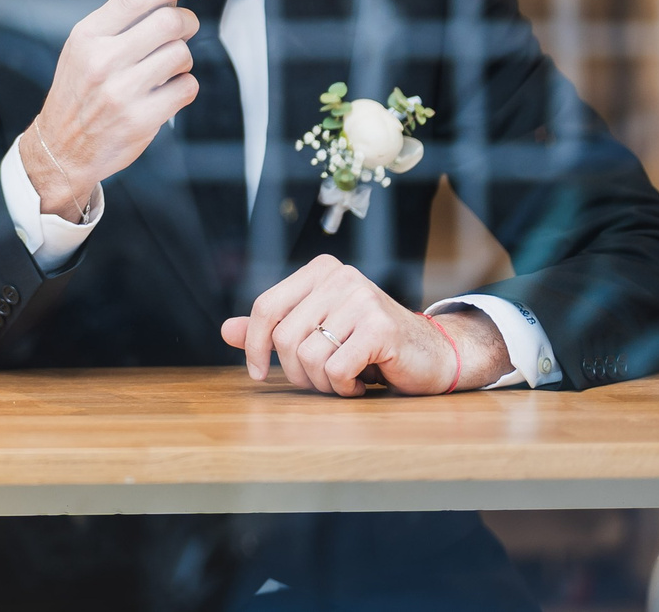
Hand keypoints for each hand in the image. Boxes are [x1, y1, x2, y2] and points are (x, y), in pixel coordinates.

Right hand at [22, 0, 204, 216]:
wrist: (61, 148)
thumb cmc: (78, 91)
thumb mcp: (83, 48)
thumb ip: (117, 22)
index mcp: (87, 36)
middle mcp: (102, 61)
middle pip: (169, 21)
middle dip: (187, 21)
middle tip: (184, 28)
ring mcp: (122, 92)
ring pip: (182, 54)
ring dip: (182, 58)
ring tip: (165, 68)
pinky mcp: (142, 120)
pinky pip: (187, 87)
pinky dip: (184, 86)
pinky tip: (165, 91)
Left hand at [220, 255, 512, 396]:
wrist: (433, 354)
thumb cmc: (369, 344)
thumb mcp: (318, 331)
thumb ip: (274, 329)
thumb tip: (226, 331)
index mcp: (319, 271)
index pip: (265, 307)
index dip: (254, 345)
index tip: (258, 373)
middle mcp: (340, 277)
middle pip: (284, 337)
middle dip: (297, 372)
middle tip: (323, 380)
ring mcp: (361, 299)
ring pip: (308, 357)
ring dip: (323, 382)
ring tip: (346, 378)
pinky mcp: (380, 327)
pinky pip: (336, 369)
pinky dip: (344, 387)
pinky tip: (362, 382)